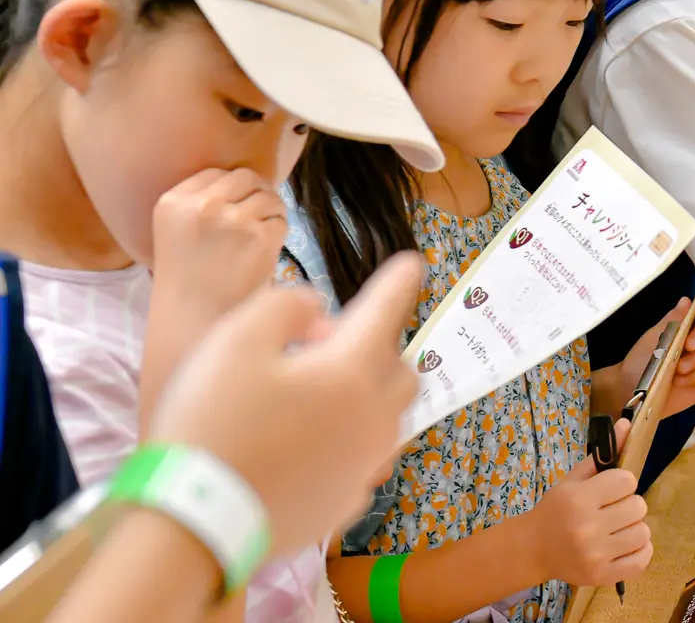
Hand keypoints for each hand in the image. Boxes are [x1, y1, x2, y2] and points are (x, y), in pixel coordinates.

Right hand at [146, 254, 423, 554]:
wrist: (193, 522)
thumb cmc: (212, 422)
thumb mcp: (236, 340)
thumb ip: (286, 307)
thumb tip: (317, 309)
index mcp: (353, 371)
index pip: (385, 312)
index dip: (397, 283)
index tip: (412, 263)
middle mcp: (374, 419)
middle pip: (398, 368)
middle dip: (377, 346)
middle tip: (329, 344)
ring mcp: (365, 466)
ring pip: (390, 416)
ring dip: (369, 394)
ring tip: (321, 393)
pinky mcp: (345, 504)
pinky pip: (366, 459)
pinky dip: (352, 440)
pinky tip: (315, 443)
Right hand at [150, 168, 289, 317]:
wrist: (194, 324)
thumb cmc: (190, 281)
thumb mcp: (178, 232)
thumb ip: (203, 202)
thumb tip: (251, 179)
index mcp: (173, 202)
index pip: (217, 172)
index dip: (232, 189)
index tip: (233, 209)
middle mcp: (201, 206)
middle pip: (247, 177)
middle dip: (256, 194)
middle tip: (255, 220)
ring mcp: (232, 221)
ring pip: (269, 196)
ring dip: (270, 214)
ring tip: (257, 240)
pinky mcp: (259, 238)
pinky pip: (281, 221)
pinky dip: (278, 235)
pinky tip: (262, 254)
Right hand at [526, 422, 652, 587]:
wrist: (532, 549)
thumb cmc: (555, 510)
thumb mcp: (574, 480)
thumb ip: (603, 454)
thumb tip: (627, 424)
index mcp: (580, 499)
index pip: (627, 481)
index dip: (622, 483)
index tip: (612, 489)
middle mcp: (588, 528)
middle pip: (638, 506)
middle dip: (629, 505)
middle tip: (614, 510)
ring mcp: (596, 555)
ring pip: (643, 532)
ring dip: (634, 528)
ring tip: (618, 528)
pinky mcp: (602, 576)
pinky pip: (642, 560)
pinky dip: (640, 551)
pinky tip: (625, 545)